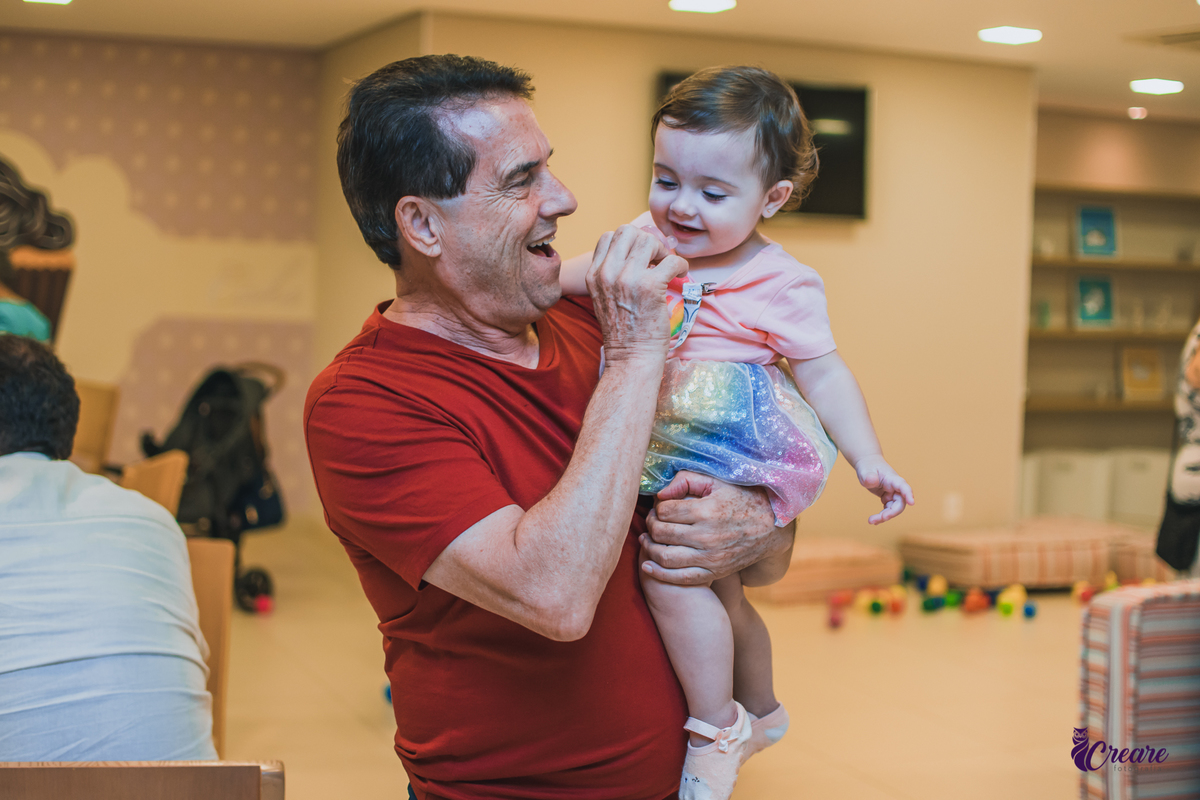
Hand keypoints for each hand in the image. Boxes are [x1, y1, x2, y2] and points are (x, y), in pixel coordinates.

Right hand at [586, 225, 687, 363]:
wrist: (631, 357)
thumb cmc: (623, 331)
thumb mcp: (604, 297)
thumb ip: (613, 274)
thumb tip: (639, 251)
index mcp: (594, 275)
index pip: (608, 237)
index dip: (629, 241)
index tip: (642, 255)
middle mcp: (607, 273)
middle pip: (627, 231)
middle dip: (646, 240)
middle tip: (657, 258)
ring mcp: (627, 278)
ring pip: (648, 240)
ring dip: (663, 251)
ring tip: (668, 266)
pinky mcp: (650, 286)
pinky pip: (671, 260)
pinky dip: (681, 264)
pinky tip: (681, 274)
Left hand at [640, 472, 790, 584]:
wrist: (772, 528)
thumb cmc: (742, 499)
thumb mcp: (717, 481)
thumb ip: (686, 480)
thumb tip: (660, 493)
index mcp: (706, 511)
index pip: (664, 511)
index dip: (656, 508)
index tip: (659, 506)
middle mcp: (707, 537)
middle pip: (661, 533)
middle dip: (650, 525)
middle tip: (651, 520)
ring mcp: (710, 558)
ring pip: (665, 557)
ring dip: (649, 548)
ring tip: (647, 539)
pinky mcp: (714, 572)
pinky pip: (681, 578)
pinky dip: (659, 574)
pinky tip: (647, 566)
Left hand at [856, 455, 914, 524]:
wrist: (868, 465)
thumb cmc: (868, 466)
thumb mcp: (865, 470)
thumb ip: (868, 476)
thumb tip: (871, 481)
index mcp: (893, 479)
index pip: (903, 486)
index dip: (908, 494)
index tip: (912, 503)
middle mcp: (895, 487)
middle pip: (899, 503)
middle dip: (891, 513)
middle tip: (881, 518)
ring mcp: (892, 493)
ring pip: (894, 509)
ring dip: (884, 516)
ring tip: (871, 521)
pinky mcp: (888, 498)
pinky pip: (888, 509)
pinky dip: (881, 516)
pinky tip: (873, 520)